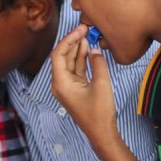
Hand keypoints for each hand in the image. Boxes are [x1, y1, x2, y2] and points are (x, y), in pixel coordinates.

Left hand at [51, 25, 119, 143]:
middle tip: (84, 28)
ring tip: (86, 34)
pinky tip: (88, 48)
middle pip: (62, 57)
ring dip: (77, 49)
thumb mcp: (102, 85)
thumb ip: (98, 64)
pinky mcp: (75, 88)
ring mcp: (67, 86)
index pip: (58, 55)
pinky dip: (81, 59)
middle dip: (72, 42)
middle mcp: (60, 84)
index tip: (79, 30)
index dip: (68, 40)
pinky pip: (76, 69)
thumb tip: (94, 49)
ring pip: (69, 62)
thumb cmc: (99, 113)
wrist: (101, 133)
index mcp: (60, 84)